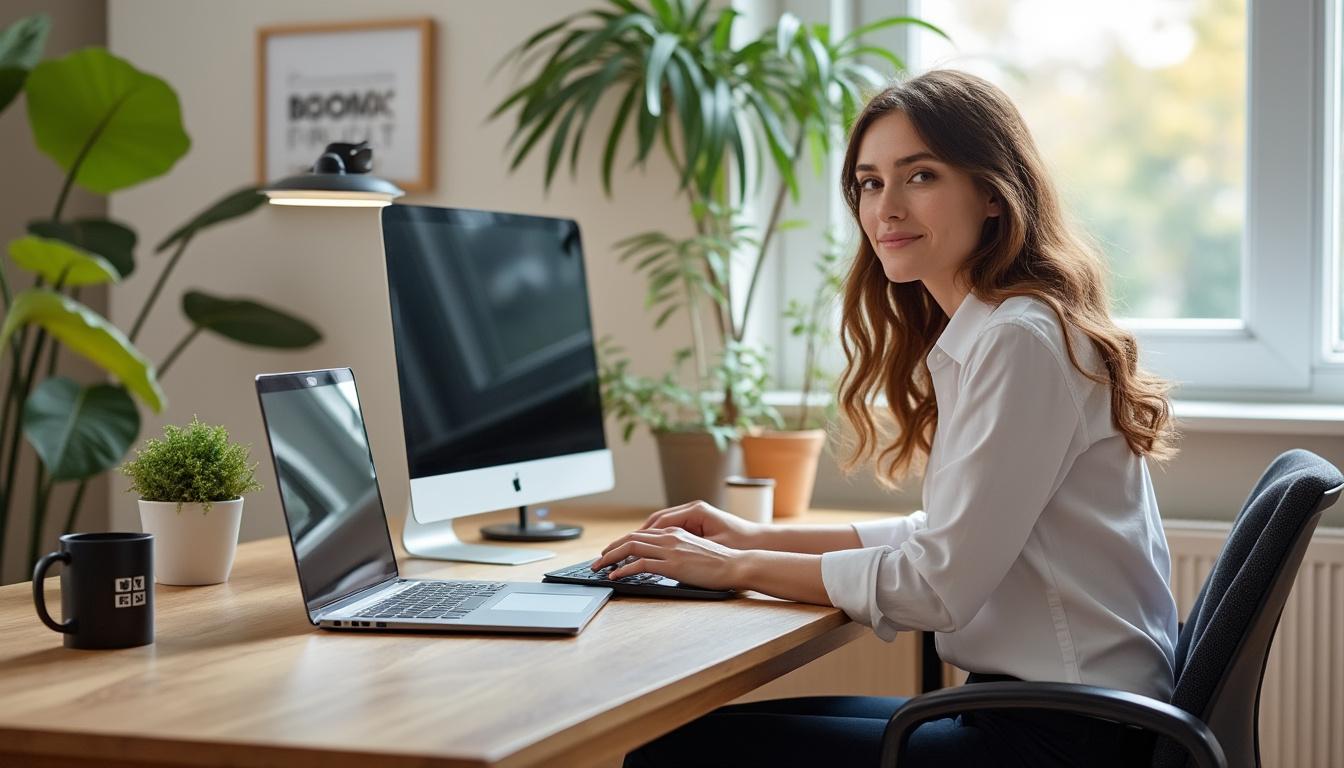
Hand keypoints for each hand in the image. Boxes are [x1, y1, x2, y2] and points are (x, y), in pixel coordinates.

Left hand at [592, 527, 745, 590]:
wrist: (736, 565)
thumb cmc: (720, 563)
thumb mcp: (695, 552)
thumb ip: (678, 552)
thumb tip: (663, 563)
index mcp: (675, 533)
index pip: (641, 534)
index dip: (622, 542)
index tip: (611, 552)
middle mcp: (670, 537)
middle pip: (631, 538)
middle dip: (611, 549)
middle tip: (598, 559)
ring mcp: (670, 550)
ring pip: (631, 547)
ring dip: (610, 558)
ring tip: (599, 567)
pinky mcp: (672, 564)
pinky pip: (640, 564)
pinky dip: (623, 569)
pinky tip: (615, 576)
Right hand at [635, 500, 764, 549]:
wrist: (759, 543)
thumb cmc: (740, 544)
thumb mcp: (711, 548)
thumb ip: (686, 547)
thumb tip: (661, 548)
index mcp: (695, 512)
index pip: (659, 522)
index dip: (639, 536)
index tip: (624, 547)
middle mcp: (692, 510)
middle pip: (655, 522)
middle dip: (634, 537)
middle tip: (615, 550)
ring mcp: (693, 517)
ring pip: (660, 525)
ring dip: (644, 538)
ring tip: (625, 551)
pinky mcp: (696, 526)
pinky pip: (670, 530)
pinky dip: (657, 539)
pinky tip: (648, 550)